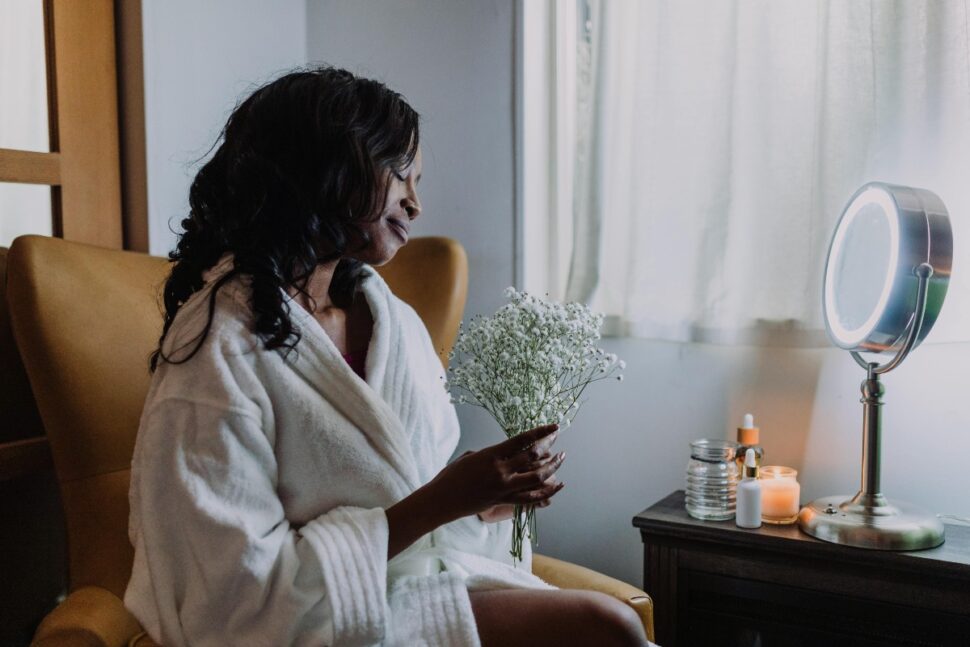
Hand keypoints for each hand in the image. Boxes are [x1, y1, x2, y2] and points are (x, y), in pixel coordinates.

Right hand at [427, 423, 565, 523]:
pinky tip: (557, 486)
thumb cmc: (452, 475)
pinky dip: (546, 493)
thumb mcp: (471, 456)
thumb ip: (492, 454)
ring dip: (552, 467)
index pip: (522, 440)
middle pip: (533, 457)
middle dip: (549, 446)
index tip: (553, 426)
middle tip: (557, 438)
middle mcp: (500, 471)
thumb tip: (507, 454)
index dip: (541, 432)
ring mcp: (504, 488)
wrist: (443, 500)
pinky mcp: (504, 501)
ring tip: (560, 458)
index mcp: (491, 455)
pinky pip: (531, 498)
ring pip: (537, 478)